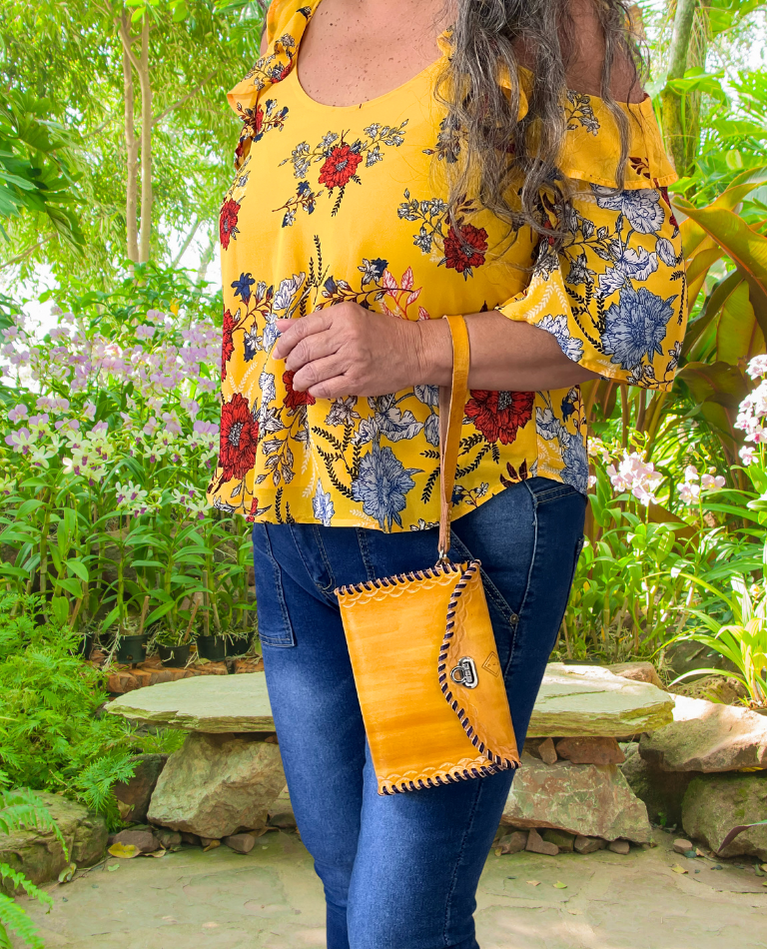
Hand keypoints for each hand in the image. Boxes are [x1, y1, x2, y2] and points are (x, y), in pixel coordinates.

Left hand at [272, 303, 445, 398]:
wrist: (415, 351)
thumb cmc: (381, 332)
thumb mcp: (349, 317)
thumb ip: (314, 322)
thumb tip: (280, 326)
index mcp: (342, 315)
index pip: (302, 329)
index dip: (284, 342)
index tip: (278, 351)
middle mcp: (346, 336)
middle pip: (304, 351)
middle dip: (291, 362)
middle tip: (289, 367)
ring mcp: (352, 360)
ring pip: (312, 372)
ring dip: (299, 379)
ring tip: (298, 381)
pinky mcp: (359, 381)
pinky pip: (327, 389)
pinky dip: (315, 390)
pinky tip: (314, 389)